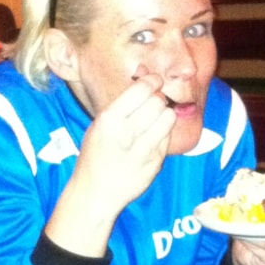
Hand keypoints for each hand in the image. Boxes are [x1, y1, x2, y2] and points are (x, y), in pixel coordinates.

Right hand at [46, 73, 174, 255]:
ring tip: (154, 120)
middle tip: (152, 103)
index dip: (152, 80)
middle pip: (158, 101)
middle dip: (157, 98)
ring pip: (169, 117)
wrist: (95, 192)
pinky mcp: (156, 162)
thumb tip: (146, 72)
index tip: (154, 81)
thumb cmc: (96, 155)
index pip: (142, 89)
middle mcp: (127, 133)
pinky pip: (168, 138)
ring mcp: (143, 149)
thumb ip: (124, 101)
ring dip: (164, 114)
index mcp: (109, 120)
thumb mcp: (99, 124)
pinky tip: (150, 139)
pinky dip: (162, 134)